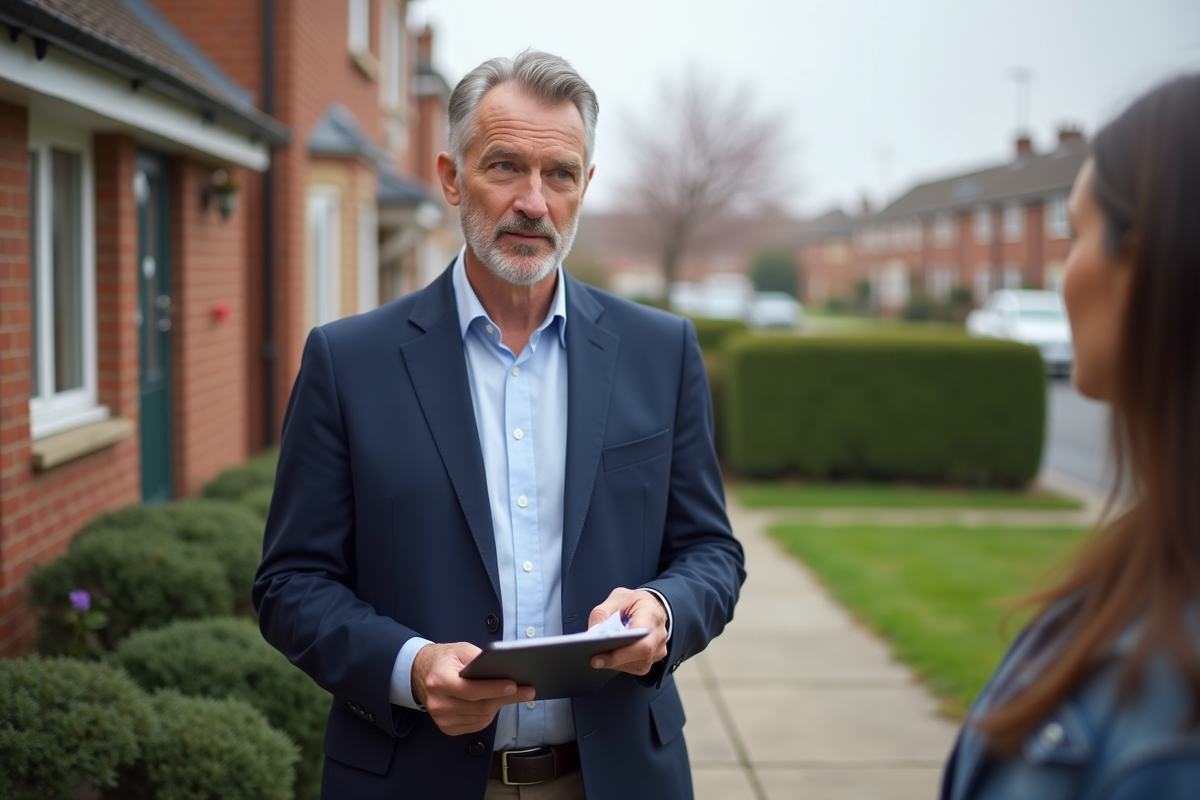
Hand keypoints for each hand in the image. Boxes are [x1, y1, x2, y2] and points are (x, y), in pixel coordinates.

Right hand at [411, 642, 534, 735]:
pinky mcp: (447, 727)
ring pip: (481, 717)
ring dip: (500, 706)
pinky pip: (477, 725)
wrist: (421, 673)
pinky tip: (495, 703)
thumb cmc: (444, 660)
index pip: (472, 690)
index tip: (514, 685)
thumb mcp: (460, 650)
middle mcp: (439, 703)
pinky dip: (490, 714)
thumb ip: (479, 658)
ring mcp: (442, 718)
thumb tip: (503, 667)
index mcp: (440, 681)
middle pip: (480, 706)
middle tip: (527, 691)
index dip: (495, 689)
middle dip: (506, 698)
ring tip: (512, 694)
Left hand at [587, 588, 668, 675]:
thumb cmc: (635, 602)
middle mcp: (659, 635)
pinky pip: (636, 667)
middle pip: (640, 657)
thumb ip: (603, 612)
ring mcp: (659, 649)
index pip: (641, 642)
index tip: (599, 657)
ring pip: (637, 665)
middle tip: (594, 659)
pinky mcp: (653, 658)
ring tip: (600, 655)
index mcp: (652, 616)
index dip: (621, 654)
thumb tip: (592, 632)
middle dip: (614, 659)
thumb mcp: (617, 597)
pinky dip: (621, 664)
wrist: (651, 606)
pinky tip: (610, 656)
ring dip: (616, 663)